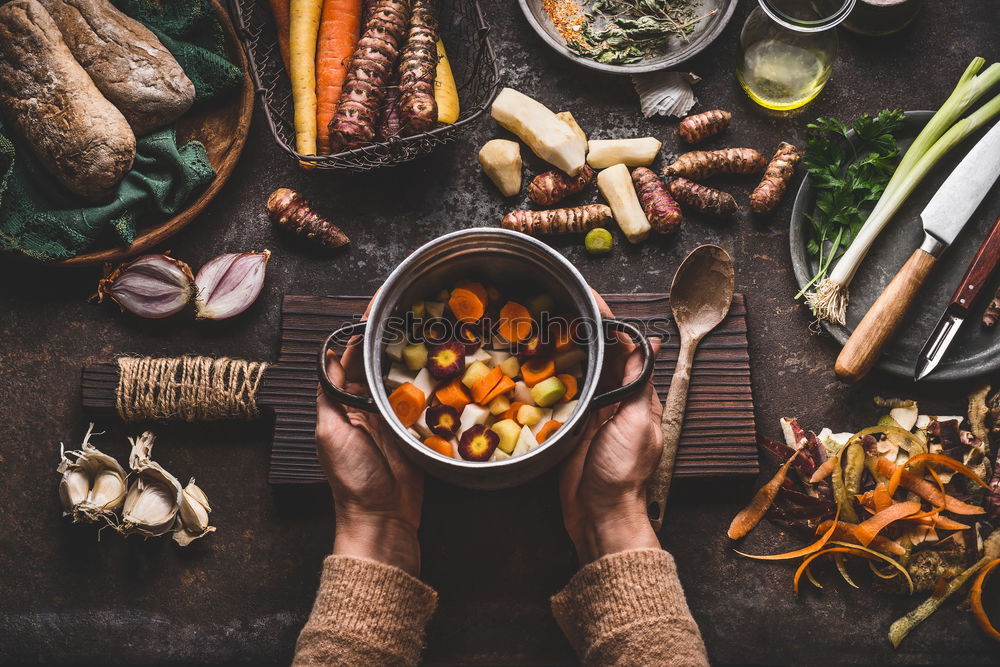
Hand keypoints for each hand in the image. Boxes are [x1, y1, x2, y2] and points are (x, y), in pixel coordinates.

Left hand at [316, 332, 423, 575]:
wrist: (383, 517)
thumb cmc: (351, 477)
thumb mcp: (331, 432)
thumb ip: (329, 394)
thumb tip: (326, 357)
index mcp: (342, 407)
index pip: (347, 362)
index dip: (356, 337)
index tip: (370, 311)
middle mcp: (367, 408)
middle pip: (376, 366)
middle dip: (386, 341)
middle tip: (403, 313)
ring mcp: (393, 419)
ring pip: (399, 380)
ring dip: (409, 358)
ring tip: (423, 330)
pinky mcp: (416, 430)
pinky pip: (422, 402)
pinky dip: (428, 384)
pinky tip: (440, 365)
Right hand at [559, 293, 662, 563]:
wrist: (599, 514)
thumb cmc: (623, 471)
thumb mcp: (636, 421)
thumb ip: (637, 382)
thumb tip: (649, 342)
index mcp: (636, 396)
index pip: (623, 348)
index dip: (609, 322)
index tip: (590, 298)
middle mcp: (613, 400)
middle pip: (598, 355)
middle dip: (583, 329)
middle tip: (559, 302)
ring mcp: (589, 413)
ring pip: (577, 372)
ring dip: (564, 348)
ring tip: (544, 321)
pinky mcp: (567, 427)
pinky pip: (559, 395)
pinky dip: (549, 377)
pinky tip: (534, 360)